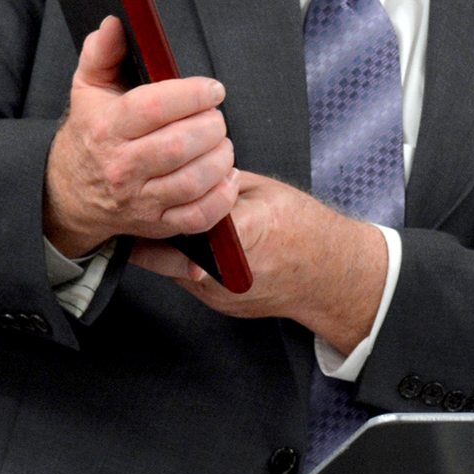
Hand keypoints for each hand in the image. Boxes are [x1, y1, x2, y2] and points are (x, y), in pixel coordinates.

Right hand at [43, 16, 238, 256]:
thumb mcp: (89, 87)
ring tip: (220, 143)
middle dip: (211, 126)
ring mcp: (140, 199)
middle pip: (180, 145)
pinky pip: (197, 217)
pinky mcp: (156, 224)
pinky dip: (221, 198)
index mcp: (108, 128)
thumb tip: (116, 22)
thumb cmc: (90, 132)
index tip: (213, 89)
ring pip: (192, 181)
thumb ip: (103, 52)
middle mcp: (123, 167)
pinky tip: (226, 176)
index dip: (192, 94)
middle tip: (216, 116)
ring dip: (220, 158)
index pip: (154, 108)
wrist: (69, 193)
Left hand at [131, 171, 386, 354]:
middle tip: (142, 204)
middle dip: (155, 225)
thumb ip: (223, 184)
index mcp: (243, 230)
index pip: (187, 215)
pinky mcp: (220, 304)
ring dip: (165, 245)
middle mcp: (228, 268)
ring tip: (165, 221)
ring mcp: (222, 292)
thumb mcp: (265, 190)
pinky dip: (183, 261)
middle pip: (170, 245)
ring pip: (171, 266)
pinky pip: (187, 279)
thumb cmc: (306, 229)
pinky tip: (192, 244)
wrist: (331, 275)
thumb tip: (191, 170)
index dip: (165, 200)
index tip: (148, 186)